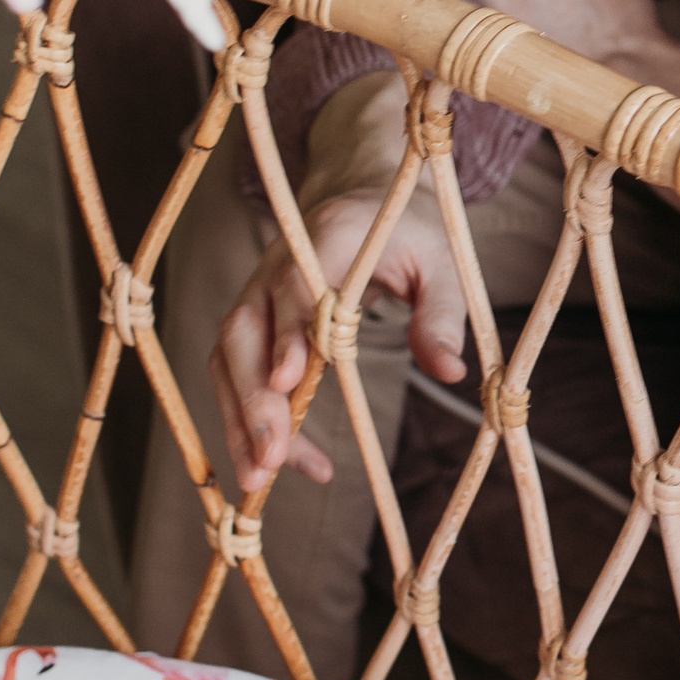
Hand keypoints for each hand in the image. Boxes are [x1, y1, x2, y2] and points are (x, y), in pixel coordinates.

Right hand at [209, 184, 472, 495]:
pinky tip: (283, 462)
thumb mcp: (441, 264)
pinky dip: (249, 419)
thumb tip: (451, 372)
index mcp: (326, 238)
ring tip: (258, 480)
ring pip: (229, 358)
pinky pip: (238, 372)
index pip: (295, 286)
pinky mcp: (253, 320)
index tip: (289, 381)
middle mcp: (276, 264)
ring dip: (239, 420)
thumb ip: (440, 314)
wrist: (367, 198)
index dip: (288, 333)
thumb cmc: (408, 232)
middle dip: (253, 399)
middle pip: (245, 331)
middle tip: (270, 459)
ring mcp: (256, 293)